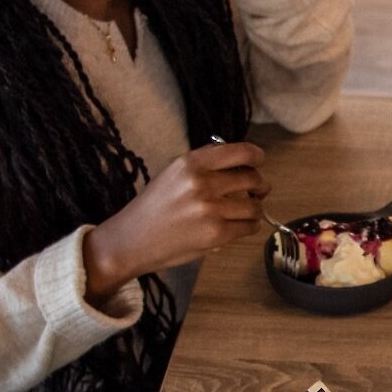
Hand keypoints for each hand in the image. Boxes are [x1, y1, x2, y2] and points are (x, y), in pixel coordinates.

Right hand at [84, 141, 267, 301]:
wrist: (132, 240)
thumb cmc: (154, 207)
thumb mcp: (173, 173)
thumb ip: (205, 164)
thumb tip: (242, 162)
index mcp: (190, 162)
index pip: (241, 152)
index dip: (256, 157)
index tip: (259, 162)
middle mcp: (201, 182)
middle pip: (252, 178)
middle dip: (260, 185)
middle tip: (258, 192)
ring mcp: (209, 209)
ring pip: (254, 206)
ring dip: (256, 209)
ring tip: (249, 212)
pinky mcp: (215, 234)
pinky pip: (248, 227)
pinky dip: (250, 226)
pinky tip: (241, 226)